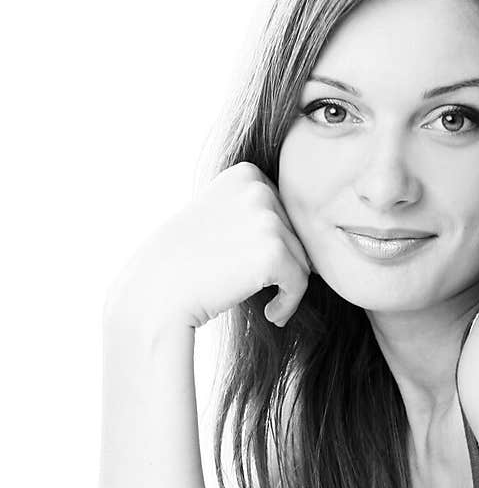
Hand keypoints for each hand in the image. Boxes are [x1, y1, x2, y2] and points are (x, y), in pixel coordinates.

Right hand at [104, 162, 310, 332]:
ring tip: (267, 303)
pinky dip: (290, 303)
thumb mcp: (222, 218)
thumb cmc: (188, 262)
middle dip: (285, 267)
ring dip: (288, 287)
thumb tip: (311, 235)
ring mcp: (266, 217)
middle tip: (260, 289)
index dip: (277, 246)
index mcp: (246, 173)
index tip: (254, 266)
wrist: (158, 291)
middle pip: (299, 235)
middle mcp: (258, 188)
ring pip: (303, 259)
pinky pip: (301, 282)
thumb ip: (258, 215)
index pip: (287, 214)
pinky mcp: (273, 251)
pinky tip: (271, 314)